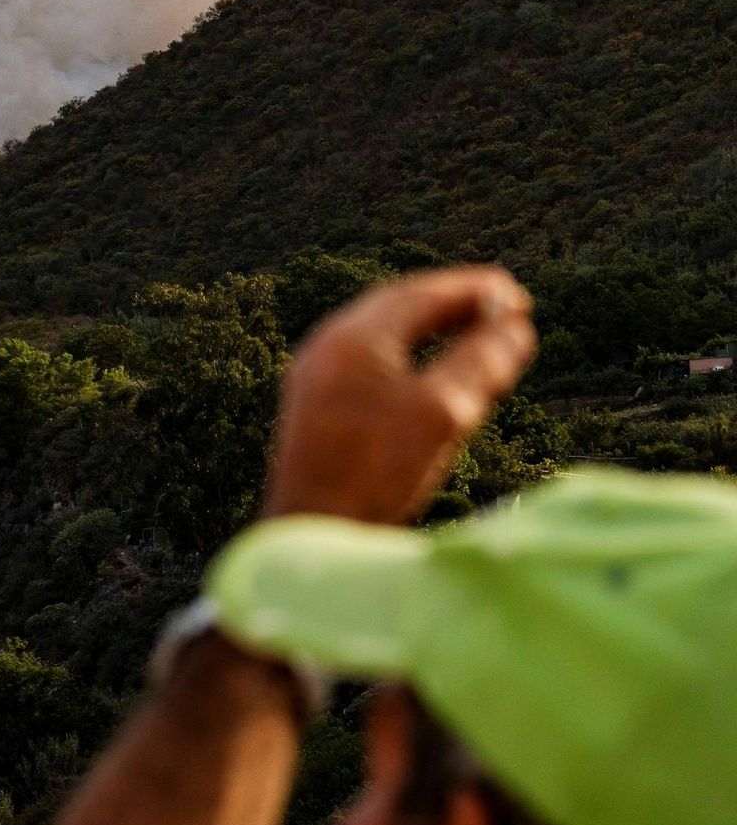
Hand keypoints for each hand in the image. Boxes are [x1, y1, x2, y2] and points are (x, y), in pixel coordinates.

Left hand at [262, 268, 536, 526]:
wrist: (308, 532)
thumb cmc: (375, 473)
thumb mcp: (441, 413)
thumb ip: (480, 362)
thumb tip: (516, 326)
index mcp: (353, 338)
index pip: (423, 295)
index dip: (473, 292)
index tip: (515, 295)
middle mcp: (326, 346)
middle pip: (398, 306)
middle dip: (451, 303)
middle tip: (498, 308)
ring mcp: (315, 374)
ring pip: (381, 333)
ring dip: (428, 327)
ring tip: (472, 335)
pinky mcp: (315, 404)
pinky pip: (367, 359)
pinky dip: (406, 354)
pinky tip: (428, 376)